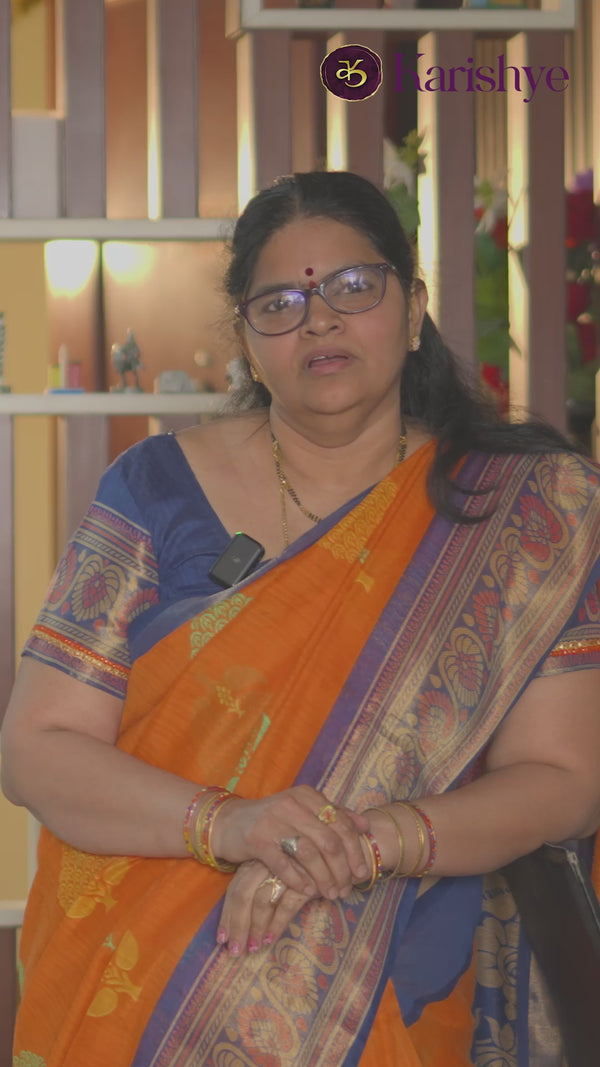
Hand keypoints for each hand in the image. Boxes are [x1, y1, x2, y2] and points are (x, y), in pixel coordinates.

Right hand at [212, 785, 369, 898]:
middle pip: (329, 840)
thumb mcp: (303, 810)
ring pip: (310, 854)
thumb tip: (365, 826)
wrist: (228, 822)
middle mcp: (292, 804)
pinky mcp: (257, 840)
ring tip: (331, 894)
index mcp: (307, 795)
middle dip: (342, 869)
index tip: (361, 873)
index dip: (354, 850)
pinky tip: (308, 892)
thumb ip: (333, 814)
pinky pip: (284, 865)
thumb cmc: (272, 819)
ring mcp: (274, 821)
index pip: (340, 823)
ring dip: (324, 879)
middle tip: (346, 889)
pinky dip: (299, 881)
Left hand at [217, 859, 315, 956]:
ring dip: (256, 928)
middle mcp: (266, 864)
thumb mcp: (273, 877)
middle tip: (234, 950)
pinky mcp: (303, 880)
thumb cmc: (298, 870)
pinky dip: (276, 924)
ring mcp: (284, 871)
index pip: (235, 890)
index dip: (227, 916)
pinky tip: (270, 939)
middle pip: (243, 895)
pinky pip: (285, 905)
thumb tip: (239, 925)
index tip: (221, 939)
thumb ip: (258, 893)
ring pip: (262, 901)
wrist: (331, 854)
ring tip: (253, 949)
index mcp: (254, 863)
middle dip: (237, 925)